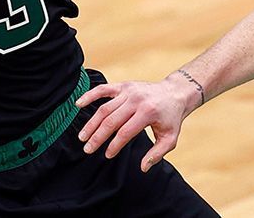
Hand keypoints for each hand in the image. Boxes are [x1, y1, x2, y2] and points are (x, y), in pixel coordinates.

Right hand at [73, 73, 199, 170]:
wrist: (174, 92)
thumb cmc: (171, 118)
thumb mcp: (170, 138)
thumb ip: (157, 154)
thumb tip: (143, 167)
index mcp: (148, 113)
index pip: (125, 132)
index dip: (114, 145)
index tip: (107, 155)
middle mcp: (136, 100)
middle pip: (111, 121)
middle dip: (98, 137)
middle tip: (88, 149)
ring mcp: (128, 91)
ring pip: (104, 108)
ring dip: (91, 123)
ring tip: (83, 137)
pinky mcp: (123, 86)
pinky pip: (103, 89)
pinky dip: (90, 95)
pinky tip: (78, 105)